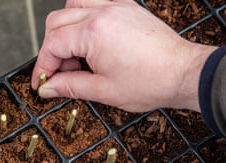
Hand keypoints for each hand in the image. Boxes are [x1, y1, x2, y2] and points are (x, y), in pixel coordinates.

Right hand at [31, 0, 216, 111]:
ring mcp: (115, 6)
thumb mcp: (103, 90)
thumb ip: (69, 86)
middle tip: (61, 74)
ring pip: (72, 6)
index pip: (52, 44)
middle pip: (56, 22)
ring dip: (65, 29)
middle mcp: (102, 13)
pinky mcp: (126, 7)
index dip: (42, 66)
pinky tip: (91, 38)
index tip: (41, 82)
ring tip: (75, 54)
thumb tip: (48, 88)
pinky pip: (95, 2)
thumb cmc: (151, 81)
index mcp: (94, 33)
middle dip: (52, 50)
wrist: (183, 73)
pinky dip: (84, 16)